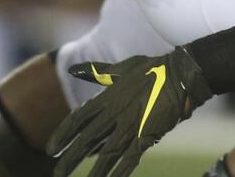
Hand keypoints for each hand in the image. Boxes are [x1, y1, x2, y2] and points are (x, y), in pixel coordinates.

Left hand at [47, 48, 212, 176]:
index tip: (50, 150)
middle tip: (57, 173)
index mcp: (108, 97)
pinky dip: (120, 172)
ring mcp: (132, 124)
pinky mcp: (148, 134)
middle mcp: (116, 113)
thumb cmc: (153, 68)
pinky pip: (131, 158)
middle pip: (87, 140)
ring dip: (94, 171)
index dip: (62, 135)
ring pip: (107, 154)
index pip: (78, 119)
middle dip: (71, 158)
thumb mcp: (122, 68)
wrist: (183, 74)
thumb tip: (71, 70)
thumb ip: (96, 72)